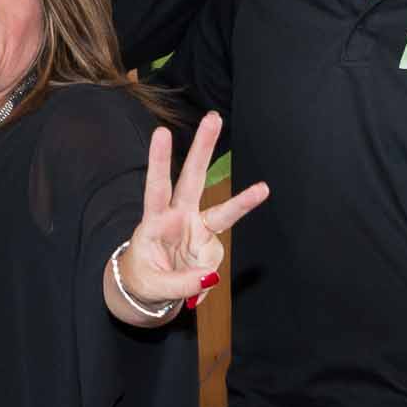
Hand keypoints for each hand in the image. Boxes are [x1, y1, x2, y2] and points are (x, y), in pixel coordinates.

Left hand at [120, 112, 268, 305]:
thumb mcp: (153, 285)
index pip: (156, 187)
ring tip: (263, 188)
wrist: (148, 288)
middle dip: (203, 148)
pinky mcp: (210, 243)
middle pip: (192, 179)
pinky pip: (216, 259)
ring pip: (222, 209)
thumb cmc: (143, 278)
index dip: (160, 160)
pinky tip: (193, 287)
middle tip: (214, 118)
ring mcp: (197, 228)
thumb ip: (181, 283)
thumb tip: (211, 277)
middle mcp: (178, 217)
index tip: (162, 132)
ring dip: (244, 199)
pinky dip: (207, 276)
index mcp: (154, 221)